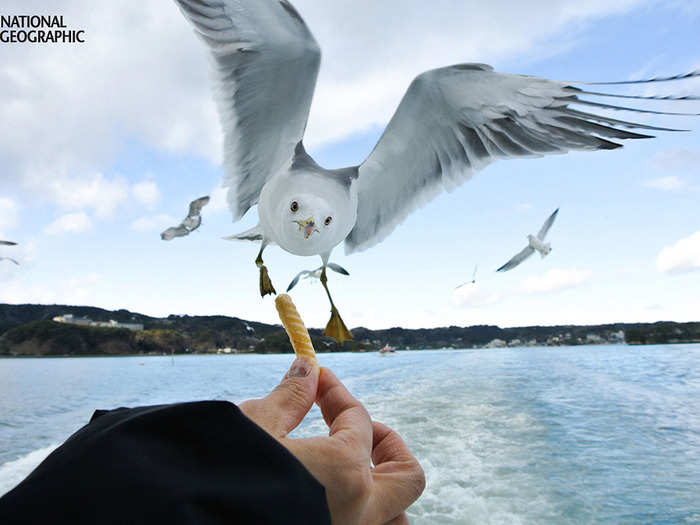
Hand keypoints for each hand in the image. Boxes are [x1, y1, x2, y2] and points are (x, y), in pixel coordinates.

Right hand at [239, 359, 424, 524]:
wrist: (188, 522)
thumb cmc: (221, 471)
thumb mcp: (255, 426)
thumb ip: (290, 396)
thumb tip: (307, 368)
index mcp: (345, 471)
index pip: (359, 420)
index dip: (337, 394)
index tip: (316, 381)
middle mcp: (358, 512)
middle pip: (407, 476)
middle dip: (389, 443)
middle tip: (357, 428)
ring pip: (395, 517)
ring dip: (383, 490)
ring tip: (352, 470)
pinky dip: (361, 513)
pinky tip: (326, 494)